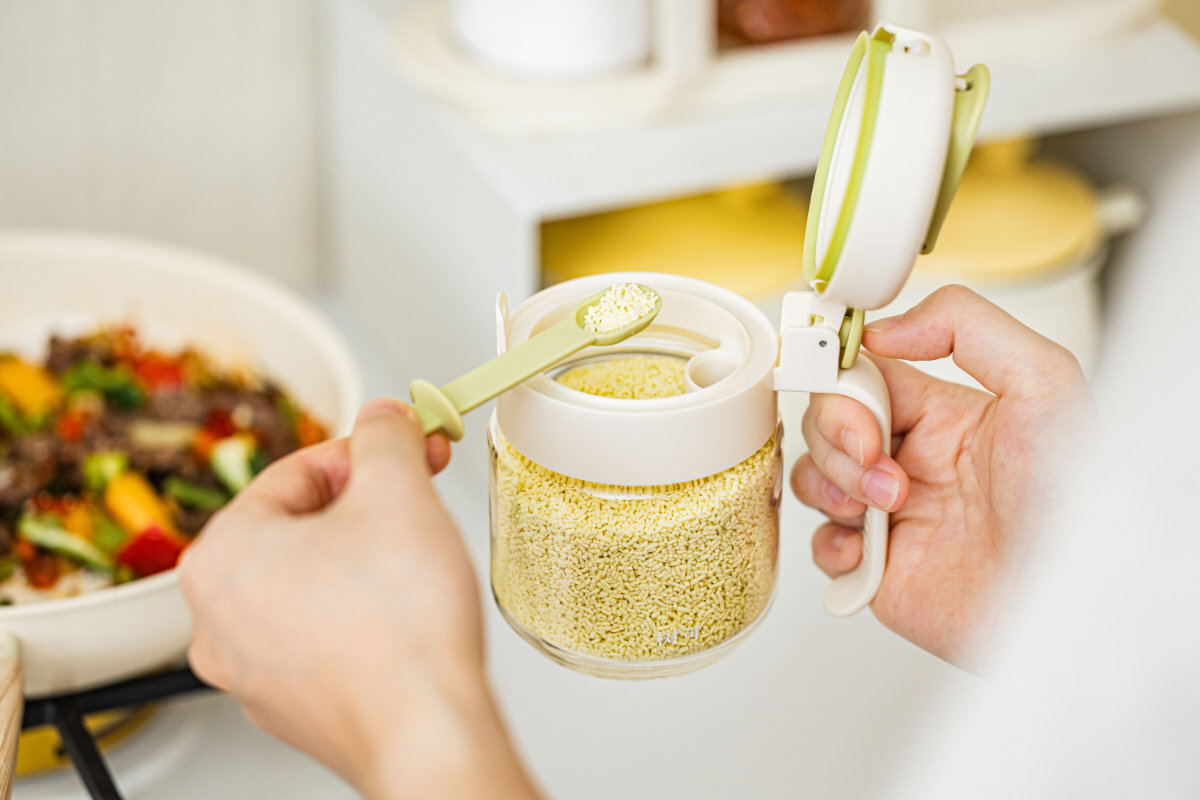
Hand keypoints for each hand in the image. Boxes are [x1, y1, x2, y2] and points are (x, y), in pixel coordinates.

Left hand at [180, 399, 538, 799]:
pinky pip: (325, 634)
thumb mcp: (396, 490)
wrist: (426, 732)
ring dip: (367, 558)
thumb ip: (385, 435)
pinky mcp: (293, 706)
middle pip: (302, 526)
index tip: (408, 446)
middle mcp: (217, 618)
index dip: (367, 452)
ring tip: (417, 563)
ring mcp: (251, 670)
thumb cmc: (399, 629)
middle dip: (368, 506)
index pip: (298, 472)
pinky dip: (365, 615)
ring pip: (313, 581)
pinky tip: (407, 617)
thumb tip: (383, 418)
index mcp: (221, 555)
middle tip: (419, 497)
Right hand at [791, 286, 1091, 665]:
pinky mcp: (878, 566)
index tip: (843, 390)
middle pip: (827, 422)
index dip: (843, 381)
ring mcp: (891, 514)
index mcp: (942, 412)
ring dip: (834, 487)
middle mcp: (912, 459)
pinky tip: (872, 549)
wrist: (1065, 598)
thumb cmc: (1072, 503)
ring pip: (814, 477)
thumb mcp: (1043, 382)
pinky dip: (833, 544)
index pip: (863, 374)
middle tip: (881, 463)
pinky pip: (820, 544)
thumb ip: (965, 326)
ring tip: (888, 510)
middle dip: (841, 440)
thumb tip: (883, 329)